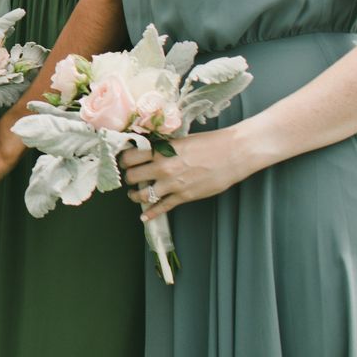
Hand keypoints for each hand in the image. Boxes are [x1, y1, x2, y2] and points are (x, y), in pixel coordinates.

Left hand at [119, 127, 257, 219]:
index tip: (124, 161)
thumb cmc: (209, 143)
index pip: (130, 156)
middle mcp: (163, 167)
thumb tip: (148, 150)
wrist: (233, 153)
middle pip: (132, 176)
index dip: (124, 159)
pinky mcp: (184, 196)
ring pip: (142, 194)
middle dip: (127, 177)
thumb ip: (163, 147)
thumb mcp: (180, 140)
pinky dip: (150, 213)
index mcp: (161, 150)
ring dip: (134, 195)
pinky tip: (144, 216)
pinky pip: (162, 207)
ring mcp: (173, 184)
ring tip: (133, 194)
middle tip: (128, 176)